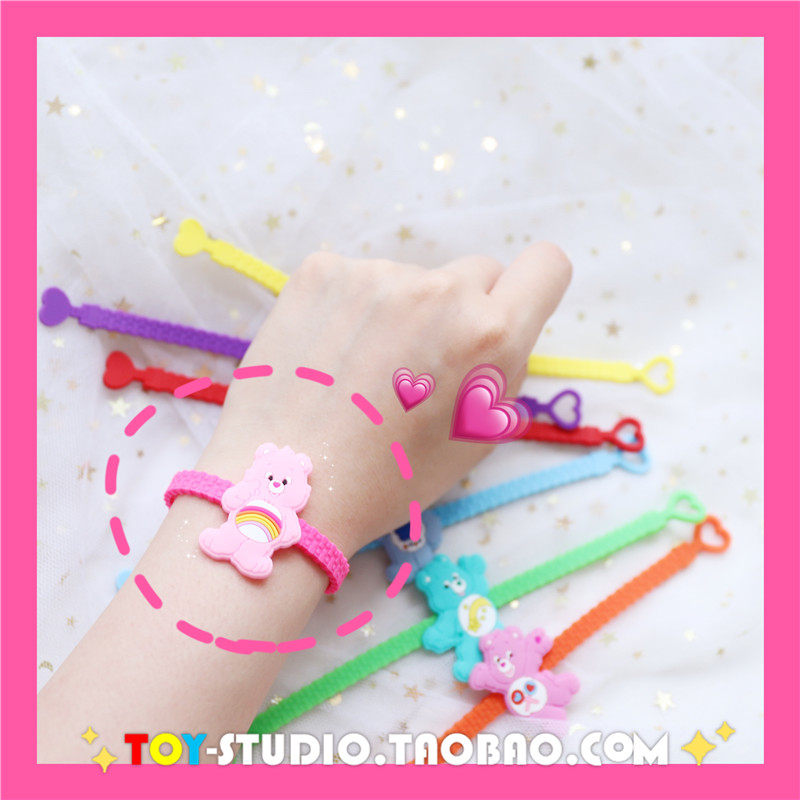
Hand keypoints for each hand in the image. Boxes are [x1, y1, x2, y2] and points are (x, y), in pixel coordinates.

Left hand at [197, 243, 570, 555]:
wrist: (286, 484)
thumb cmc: (391, 477)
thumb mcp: (477, 438)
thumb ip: (501, 368)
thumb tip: (493, 327)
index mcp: (491, 335)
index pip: (546, 265)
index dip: (530, 289)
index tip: (507, 310)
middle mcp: (441, 291)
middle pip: (476, 273)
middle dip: (461, 310)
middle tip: (421, 362)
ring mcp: (376, 274)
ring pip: (412, 279)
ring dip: (400, 311)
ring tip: (361, 370)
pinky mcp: (321, 271)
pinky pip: (358, 279)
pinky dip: (351, 308)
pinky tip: (328, 353)